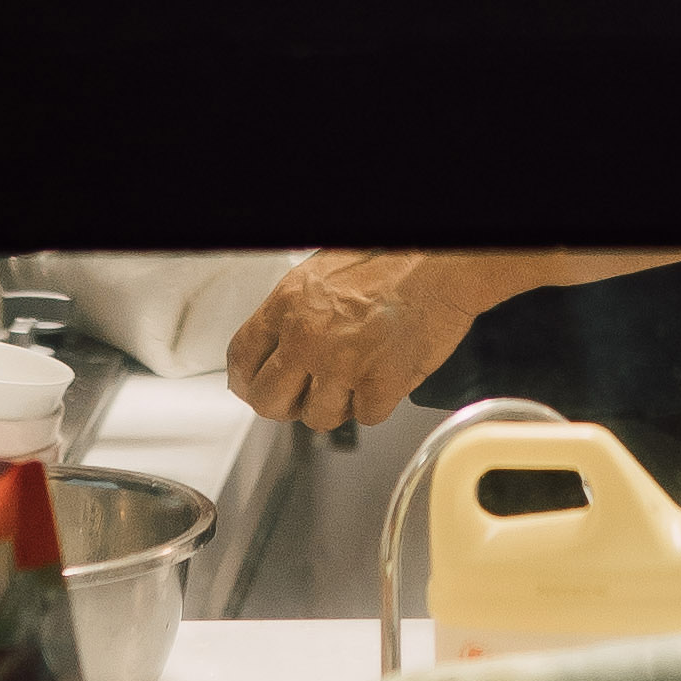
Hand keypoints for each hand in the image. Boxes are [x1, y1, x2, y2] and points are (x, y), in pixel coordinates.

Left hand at [227, 248, 491, 433]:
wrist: (439, 267)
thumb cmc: (391, 262)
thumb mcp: (322, 276)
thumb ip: (294, 312)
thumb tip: (278, 347)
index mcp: (288, 305)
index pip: (241, 358)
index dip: (246, 381)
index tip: (254, 387)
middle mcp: (307, 339)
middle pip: (268, 402)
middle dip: (284, 406)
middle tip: (303, 398)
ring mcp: (342, 366)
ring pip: (318, 418)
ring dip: (336, 406)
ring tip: (356, 379)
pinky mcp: (378, 386)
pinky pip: (365, 417)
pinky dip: (376, 404)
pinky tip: (384, 377)